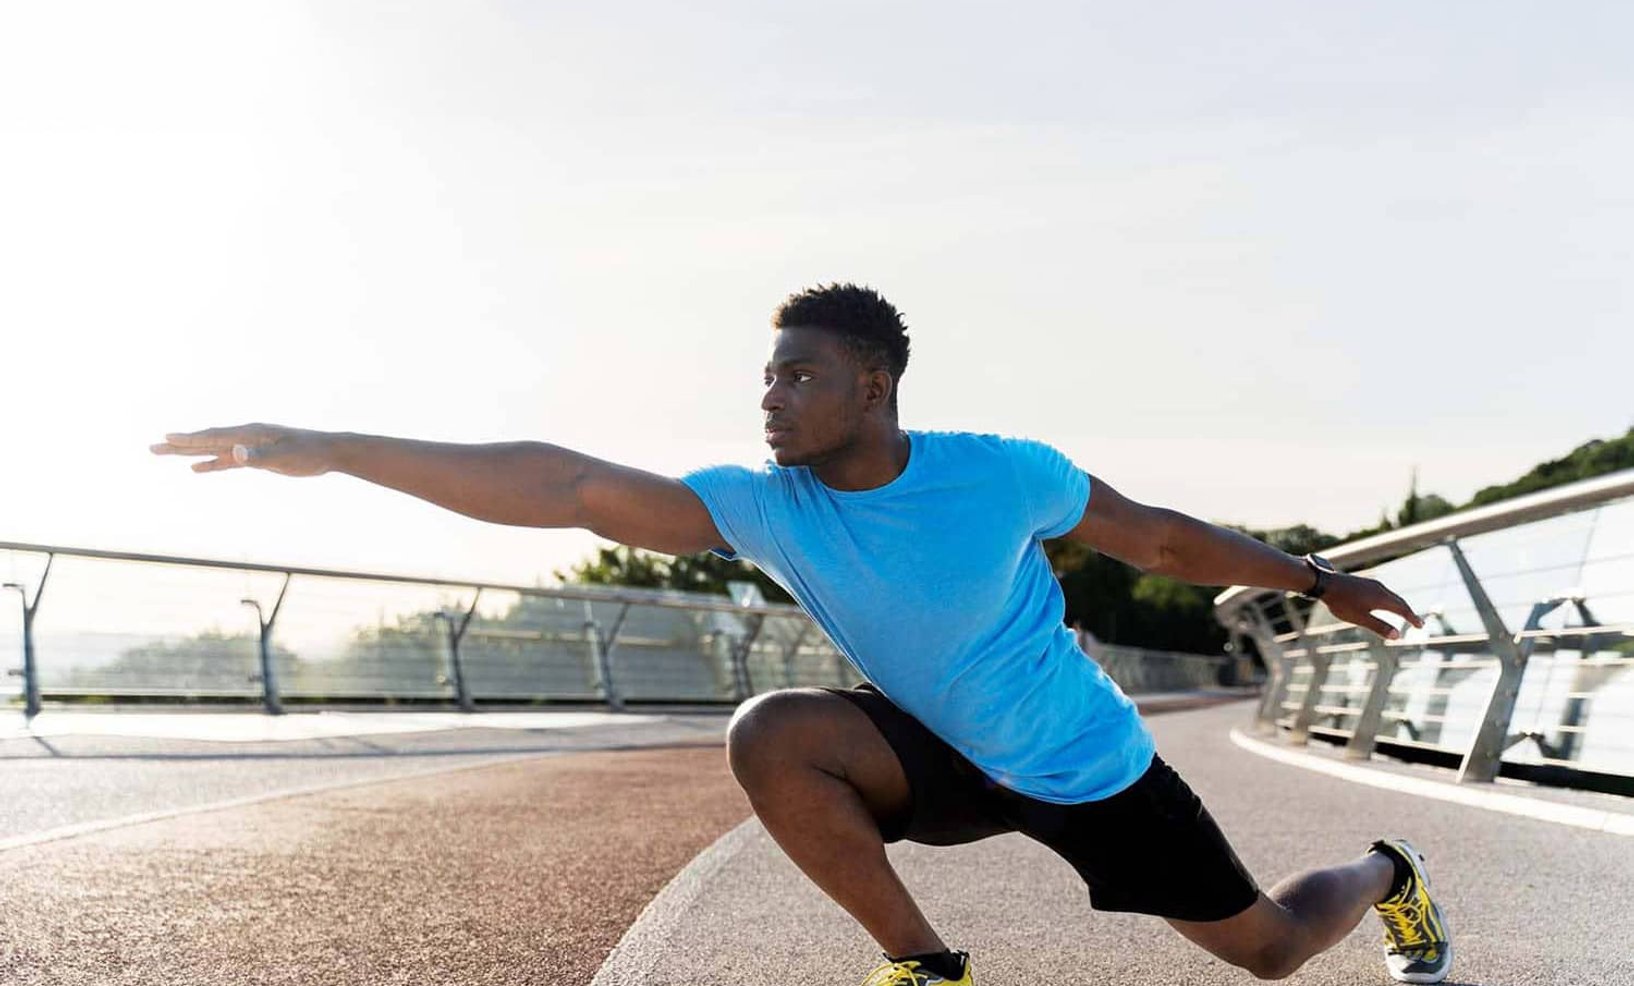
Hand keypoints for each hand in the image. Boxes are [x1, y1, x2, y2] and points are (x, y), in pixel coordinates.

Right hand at [150, 423, 335, 477]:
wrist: (328, 452)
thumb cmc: (309, 454)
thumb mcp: (284, 458)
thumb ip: (259, 457)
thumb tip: (235, 454)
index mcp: (249, 433)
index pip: (212, 436)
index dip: (189, 439)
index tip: (165, 439)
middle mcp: (245, 437)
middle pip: (206, 441)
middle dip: (179, 445)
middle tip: (153, 447)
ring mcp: (249, 446)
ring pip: (212, 450)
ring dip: (189, 453)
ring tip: (165, 454)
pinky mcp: (255, 457)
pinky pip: (226, 460)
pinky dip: (210, 464)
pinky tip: (196, 469)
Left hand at [1321, 573, 1424, 639]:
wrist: (1325, 582)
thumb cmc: (1341, 602)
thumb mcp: (1360, 618)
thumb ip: (1378, 626)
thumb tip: (1397, 636)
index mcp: (1382, 598)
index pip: (1403, 609)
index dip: (1413, 618)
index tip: (1421, 626)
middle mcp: (1380, 589)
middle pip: (1399, 601)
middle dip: (1409, 612)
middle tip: (1417, 622)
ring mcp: (1372, 584)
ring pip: (1391, 596)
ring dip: (1399, 605)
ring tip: (1403, 613)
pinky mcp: (1364, 582)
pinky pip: (1383, 592)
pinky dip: (1390, 600)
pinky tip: (1384, 603)